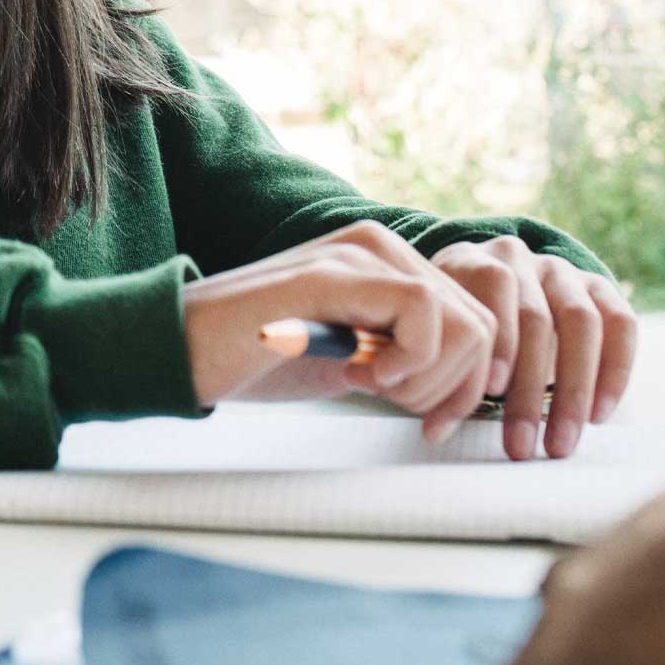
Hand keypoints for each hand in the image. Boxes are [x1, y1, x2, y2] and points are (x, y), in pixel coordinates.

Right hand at [181, 221, 497, 440]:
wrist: (182, 351)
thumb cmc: (257, 361)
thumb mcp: (352, 358)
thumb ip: (406, 357)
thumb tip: (475, 387)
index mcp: (385, 261)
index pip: (478, 320)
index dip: (467, 383)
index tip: (427, 420)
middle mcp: (377, 245)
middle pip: (482, 326)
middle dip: (453, 388)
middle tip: (395, 406)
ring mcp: (356, 253)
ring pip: (464, 322)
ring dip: (427, 379)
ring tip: (367, 384)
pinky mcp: (334, 273)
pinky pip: (422, 312)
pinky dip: (408, 361)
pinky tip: (356, 374)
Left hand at [430, 237, 637, 460]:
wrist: (484, 282)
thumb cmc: (453, 324)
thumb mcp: (439, 328)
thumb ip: (444, 359)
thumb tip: (437, 427)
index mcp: (473, 259)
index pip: (493, 285)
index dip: (497, 339)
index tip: (492, 391)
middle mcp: (522, 258)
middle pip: (536, 317)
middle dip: (529, 388)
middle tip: (521, 446)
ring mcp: (563, 270)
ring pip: (582, 323)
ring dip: (573, 391)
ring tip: (560, 444)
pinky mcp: (599, 287)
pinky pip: (621, 324)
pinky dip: (614, 372)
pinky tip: (598, 417)